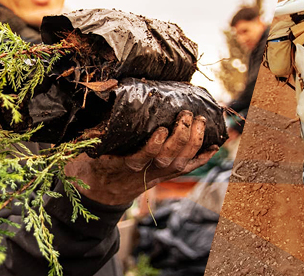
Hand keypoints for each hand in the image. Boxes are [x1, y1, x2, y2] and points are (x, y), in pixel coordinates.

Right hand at [65, 111, 219, 205]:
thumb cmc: (96, 164)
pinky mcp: (167, 175)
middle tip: (186, 115)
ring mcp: (158, 175)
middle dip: (180, 137)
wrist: (103, 192)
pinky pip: (188, 168)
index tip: (160, 129)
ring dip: (194, 142)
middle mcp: (145, 172)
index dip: (154, 145)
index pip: (142, 157)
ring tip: (200, 121)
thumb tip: (97, 110)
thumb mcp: (89, 149)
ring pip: (181, 163)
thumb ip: (94, 134)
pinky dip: (203, 157)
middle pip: (167, 158)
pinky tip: (214, 145)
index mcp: (123, 164)